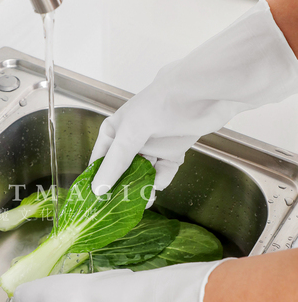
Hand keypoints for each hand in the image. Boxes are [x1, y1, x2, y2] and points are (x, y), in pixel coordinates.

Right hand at [91, 0, 297, 196]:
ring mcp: (152, 147)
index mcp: (114, 132)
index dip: (98, 182)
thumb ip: (115, 163)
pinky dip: (162, 179)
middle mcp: (130, 141)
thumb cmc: (161, 104)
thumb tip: (97, 189)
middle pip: (121, 172)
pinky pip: (162, 174)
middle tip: (123, 207)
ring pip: (142, 176)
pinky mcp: (172, 153)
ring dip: (144, 188)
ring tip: (145, 199)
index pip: (99, 162)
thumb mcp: (131, 134)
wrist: (204, 94)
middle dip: (123, 188)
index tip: (97, 203)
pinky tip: (160, 182)